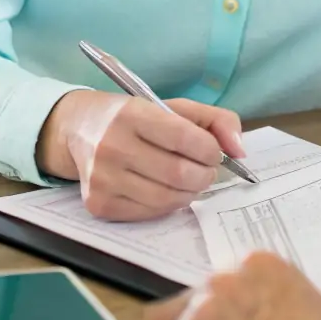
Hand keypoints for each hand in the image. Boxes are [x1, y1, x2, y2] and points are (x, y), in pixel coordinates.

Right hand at [36, 89, 244, 220]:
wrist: (80, 129)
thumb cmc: (135, 117)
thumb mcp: (174, 106)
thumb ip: (216, 120)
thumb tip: (240, 150)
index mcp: (133, 114)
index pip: (185, 138)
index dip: (210, 150)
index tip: (214, 152)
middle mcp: (113, 146)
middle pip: (179, 173)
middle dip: (205, 175)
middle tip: (207, 170)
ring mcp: (103, 178)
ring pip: (166, 198)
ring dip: (190, 193)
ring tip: (191, 180)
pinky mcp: (97, 203)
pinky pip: (148, 213)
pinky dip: (167, 205)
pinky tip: (167, 190)